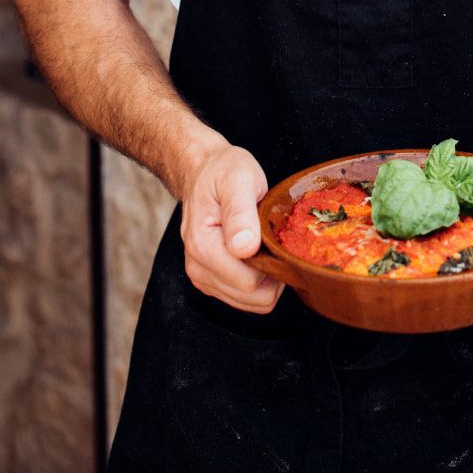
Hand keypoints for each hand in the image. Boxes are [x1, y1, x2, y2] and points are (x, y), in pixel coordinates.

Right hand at [179, 139, 282, 313]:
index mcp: (202, 245)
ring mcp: (202, 275)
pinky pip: (244, 298)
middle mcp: (197, 266)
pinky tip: (257, 252)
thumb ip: (240, 213)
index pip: (248, 282)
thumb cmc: (223, 171)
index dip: (271, 265)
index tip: (275, 236)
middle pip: (251, 297)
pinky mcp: (210, 279)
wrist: (205, 170)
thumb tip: (244, 247)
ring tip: (263, 242)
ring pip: (250, 302)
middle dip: (271, 273)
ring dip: (265, 277)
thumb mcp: (238, 179)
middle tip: (271, 237)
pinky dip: (258, 280)